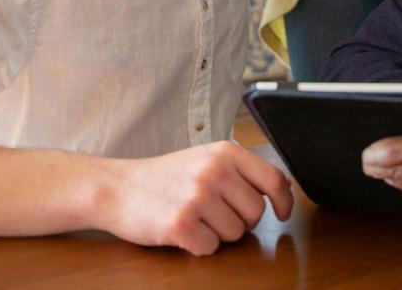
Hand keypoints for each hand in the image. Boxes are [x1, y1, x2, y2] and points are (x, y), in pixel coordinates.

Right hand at [94, 141, 293, 254]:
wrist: (117, 188)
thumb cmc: (165, 176)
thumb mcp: (206, 158)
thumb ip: (242, 169)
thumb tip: (283, 186)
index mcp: (225, 152)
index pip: (273, 179)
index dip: (283, 201)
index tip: (282, 212)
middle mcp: (214, 171)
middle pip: (256, 213)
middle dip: (240, 220)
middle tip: (214, 212)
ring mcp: (197, 197)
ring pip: (235, 234)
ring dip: (218, 233)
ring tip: (195, 217)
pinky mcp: (181, 224)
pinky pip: (211, 248)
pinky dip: (198, 245)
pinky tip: (182, 229)